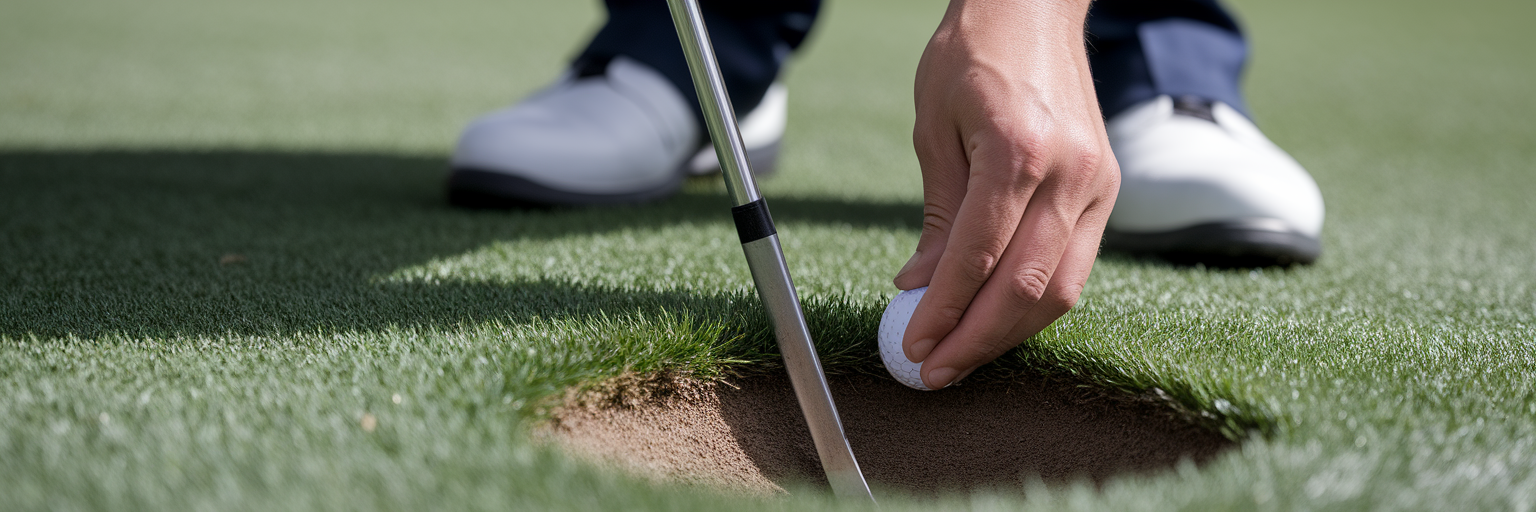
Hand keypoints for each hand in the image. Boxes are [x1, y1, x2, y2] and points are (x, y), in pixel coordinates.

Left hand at [893, 0, 1119, 388]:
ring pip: (1060, 287)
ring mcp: (1098, 184)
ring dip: (1008, 333)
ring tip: (962, 357)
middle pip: (1027, 286)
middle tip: (933, 371)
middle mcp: (1070, 173)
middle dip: (976, 339)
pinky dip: (1035, 302)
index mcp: (1019, 151)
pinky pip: (1074, 266)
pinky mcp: (1107, 190)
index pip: (978, 257)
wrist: (1036, 6)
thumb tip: (917, 287)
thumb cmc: (973, 54)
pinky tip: (998, 320)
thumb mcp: (933, 125)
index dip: (944, 312)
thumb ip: (936, 212)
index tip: (912, 346)